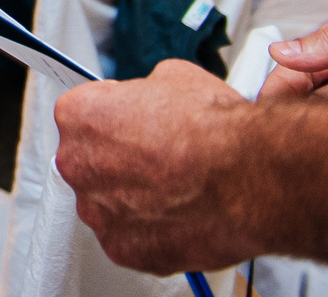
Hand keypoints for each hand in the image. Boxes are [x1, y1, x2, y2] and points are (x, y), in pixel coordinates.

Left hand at [53, 60, 260, 272]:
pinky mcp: (123, 249)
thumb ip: (144, 92)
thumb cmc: (215, 131)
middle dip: (121, 160)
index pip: (84, 115)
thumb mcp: (173, 77)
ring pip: (109, 203)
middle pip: (91, 161)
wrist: (250, 178)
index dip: (116, 118)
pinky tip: (180, 215)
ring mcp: (98, 211)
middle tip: (159, 159)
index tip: (133, 125)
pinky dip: (152, 231)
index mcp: (78, 116)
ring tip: (176, 190)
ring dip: (134, 198)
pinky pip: (131, 238)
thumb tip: (150, 98)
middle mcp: (77, 164)